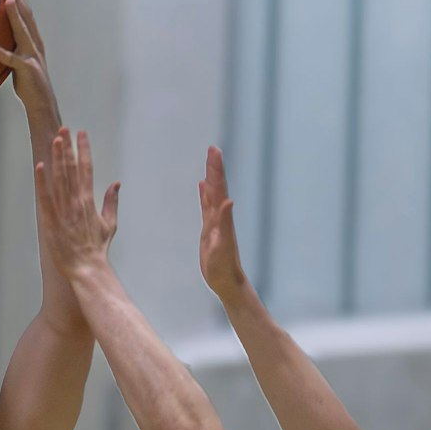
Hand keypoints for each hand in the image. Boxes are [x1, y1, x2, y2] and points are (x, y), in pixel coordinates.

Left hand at [0, 0, 57, 124]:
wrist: (41, 103)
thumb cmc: (27, 84)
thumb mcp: (17, 63)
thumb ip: (9, 49)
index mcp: (32, 40)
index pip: (26, 14)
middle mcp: (34, 44)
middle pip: (27, 15)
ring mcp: (33, 55)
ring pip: (23, 31)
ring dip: (15, 15)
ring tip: (6, 1)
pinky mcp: (28, 70)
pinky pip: (14, 61)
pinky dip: (4, 54)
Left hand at [35, 129, 119, 273]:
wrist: (87, 267)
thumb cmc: (97, 248)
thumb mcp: (109, 224)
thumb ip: (111, 202)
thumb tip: (116, 184)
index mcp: (89, 200)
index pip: (87, 168)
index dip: (84, 149)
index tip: (82, 133)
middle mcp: (76, 201)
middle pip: (72, 168)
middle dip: (68, 147)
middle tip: (64, 129)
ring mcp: (63, 210)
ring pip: (59, 178)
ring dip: (57, 158)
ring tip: (55, 139)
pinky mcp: (50, 220)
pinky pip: (45, 197)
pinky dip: (42, 181)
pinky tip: (40, 166)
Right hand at [198, 146, 247, 297]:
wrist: (227, 281)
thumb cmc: (224, 267)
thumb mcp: (222, 245)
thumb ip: (225, 222)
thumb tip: (228, 200)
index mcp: (221, 217)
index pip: (218, 188)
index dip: (216, 170)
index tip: (214, 151)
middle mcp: (219, 216)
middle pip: (216, 186)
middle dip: (214, 167)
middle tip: (212, 148)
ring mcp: (214, 222)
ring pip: (211, 194)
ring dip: (210, 177)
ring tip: (208, 162)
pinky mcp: (209, 229)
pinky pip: (205, 206)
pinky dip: (204, 194)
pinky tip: (202, 187)